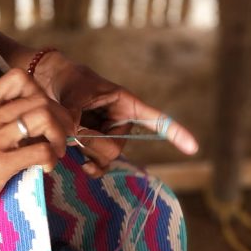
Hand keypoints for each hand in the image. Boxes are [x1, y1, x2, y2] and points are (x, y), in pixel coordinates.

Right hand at [0, 68, 71, 222]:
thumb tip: (38, 112)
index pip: (19, 78)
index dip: (41, 92)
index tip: (47, 112)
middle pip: (39, 99)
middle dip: (60, 117)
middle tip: (62, 135)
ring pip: (44, 119)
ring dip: (59, 136)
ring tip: (56, 151)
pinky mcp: (0, 164)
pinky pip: (41, 150)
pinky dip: (52, 158)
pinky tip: (47, 166)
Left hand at [33, 51, 197, 174]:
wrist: (57, 87)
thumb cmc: (72, 84)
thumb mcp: (74, 95)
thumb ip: (74, 117)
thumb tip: (72, 139)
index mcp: (128, 104)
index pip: (156, 120)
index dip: (175, 133)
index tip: (193, 147)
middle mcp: (123, 123)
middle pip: (117, 147)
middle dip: (93, 142)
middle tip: (75, 128)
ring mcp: (111, 137)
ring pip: (106, 157)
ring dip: (86, 150)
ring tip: (72, 132)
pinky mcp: (98, 147)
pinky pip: (101, 164)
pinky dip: (92, 166)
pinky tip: (85, 167)